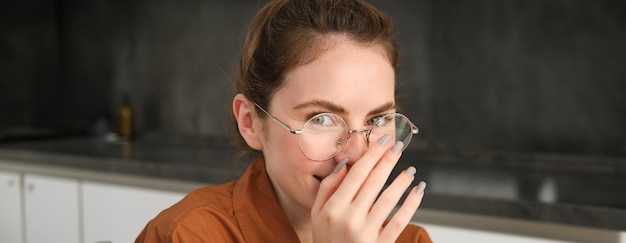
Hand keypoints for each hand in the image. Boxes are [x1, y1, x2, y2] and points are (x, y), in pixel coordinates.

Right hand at [311, 134, 425, 242]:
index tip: (383, 140)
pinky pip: (399, 221)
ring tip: (409, 169)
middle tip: (399, 146)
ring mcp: (365, 233)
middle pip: (373, 182)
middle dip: (388, 160)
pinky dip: (411, 204)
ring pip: (389, 199)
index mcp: (332, 208)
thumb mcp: (317, 214)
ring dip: (402, 181)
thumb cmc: (327, 238)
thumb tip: (345, 163)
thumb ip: (328, 187)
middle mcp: (349, 218)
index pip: (356, 174)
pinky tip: (418, 191)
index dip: (371, 155)